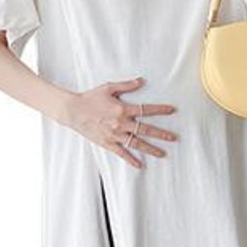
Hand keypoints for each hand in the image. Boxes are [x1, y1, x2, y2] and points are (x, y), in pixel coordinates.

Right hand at [61, 77, 177, 169]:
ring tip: (162, 153)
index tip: (172, 110)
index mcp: (122, 109)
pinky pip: (122, 153)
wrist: (73, 111)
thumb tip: (141, 81)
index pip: (146, 110)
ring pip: (137, 143)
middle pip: (145, 130)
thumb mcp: (108, 88)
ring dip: (151, 149)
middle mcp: (120, 123)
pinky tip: (140, 165)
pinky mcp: (107, 143)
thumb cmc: (90, 98)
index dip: (160, 110)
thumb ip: (126, 85)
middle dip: (161, 134)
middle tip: (174, 138)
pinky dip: (131, 160)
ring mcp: (114, 135)